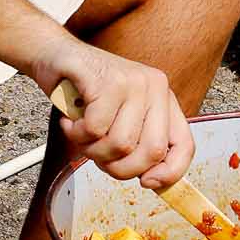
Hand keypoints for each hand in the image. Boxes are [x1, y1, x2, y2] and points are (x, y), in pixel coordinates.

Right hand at [31, 41, 192, 187]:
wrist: (55, 56)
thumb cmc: (86, 92)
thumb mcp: (120, 119)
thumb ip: (138, 145)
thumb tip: (153, 181)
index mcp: (163, 98)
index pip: (184, 145)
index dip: (169, 173)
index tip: (146, 183)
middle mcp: (155, 87)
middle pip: (151, 152)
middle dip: (119, 167)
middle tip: (98, 153)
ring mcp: (133, 81)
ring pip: (120, 145)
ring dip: (92, 149)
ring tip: (81, 131)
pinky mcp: (108, 81)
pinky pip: (95, 130)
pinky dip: (76, 134)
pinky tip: (71, 120)